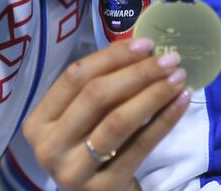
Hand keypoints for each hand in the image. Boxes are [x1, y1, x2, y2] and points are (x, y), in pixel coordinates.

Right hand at [22, 37, 189, 188]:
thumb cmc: (91, 145)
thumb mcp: (84, 118)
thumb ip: (101, 85)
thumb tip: (142, 46)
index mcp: (39, 121)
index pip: (74, 77)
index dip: (112, 56)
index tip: (146, 44)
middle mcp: (48, 146)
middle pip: (97, 96)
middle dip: (138, 72)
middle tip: (170, 59)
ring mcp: (72, 170)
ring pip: (118, 121)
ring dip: (154, 94)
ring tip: (179, 78)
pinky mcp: (102, 187)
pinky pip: (140, 146)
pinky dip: (165, 120)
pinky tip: (181, 101)